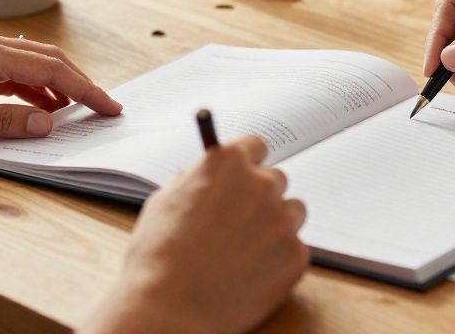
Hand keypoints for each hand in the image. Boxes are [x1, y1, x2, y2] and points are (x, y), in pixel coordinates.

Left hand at [0, 29, 121, 141]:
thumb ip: (1, 122)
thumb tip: (47, 123)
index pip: (50, 70)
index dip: (85, 90)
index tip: (109, 107)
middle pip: (47, 59)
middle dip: (79, 83)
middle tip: (105, 107)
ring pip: (30, 62)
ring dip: (57, 85)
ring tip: (77, 110)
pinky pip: (11, 69)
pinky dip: (32, 86)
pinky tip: (38, 106)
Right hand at [85, 137, 308, 333]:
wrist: (170, 308)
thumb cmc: (158, 256)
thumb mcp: (165, 201)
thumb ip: (195, 181)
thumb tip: (207, 180)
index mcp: (228, 163)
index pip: (255, 146)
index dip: (248, 163)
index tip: (246, 174)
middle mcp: (261, 185)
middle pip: (275, 180)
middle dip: (260, 197)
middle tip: (239, 222)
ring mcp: (282, 220)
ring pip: (291, 213)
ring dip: (274, 225)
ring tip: (244, 251)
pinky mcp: (296, 255)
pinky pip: (294, 249)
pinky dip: (278, 259)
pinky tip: (250, 273)